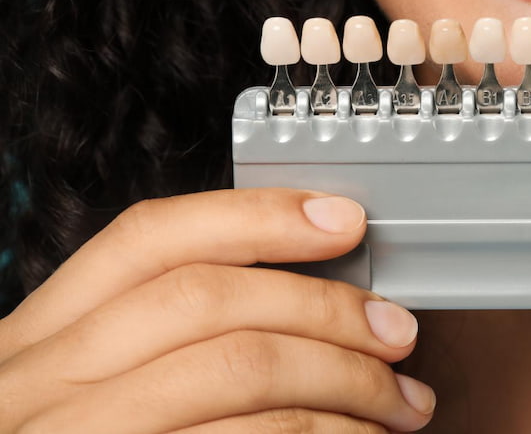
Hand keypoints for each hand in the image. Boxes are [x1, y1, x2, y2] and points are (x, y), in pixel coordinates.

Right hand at [0, 189, 434, 432]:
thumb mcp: (85, 401)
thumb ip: (163, 349)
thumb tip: (303, 305)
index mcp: (34, 345)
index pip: (148, 240)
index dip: (256, 218)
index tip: (341, 221)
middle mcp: (37, 389)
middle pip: (210, 301)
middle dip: (326, 310)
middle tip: (395, 334)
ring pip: (239, 371)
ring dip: (346, 384)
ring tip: (399, 406)